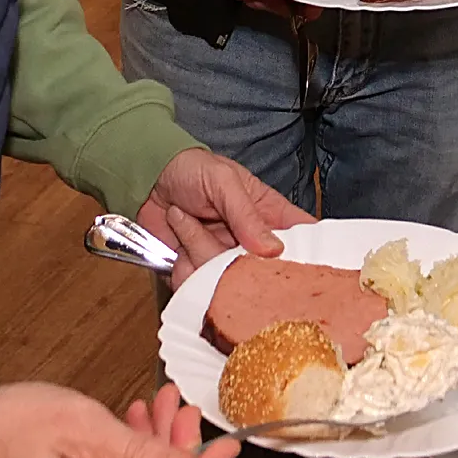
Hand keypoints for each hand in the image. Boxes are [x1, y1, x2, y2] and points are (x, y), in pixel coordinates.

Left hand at [137, 146, 314, 285]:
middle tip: (220, 238)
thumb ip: (246, 214)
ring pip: (224, 282)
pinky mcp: (196, 273)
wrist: (149, 179)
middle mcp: (250, 245)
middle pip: (263, 274)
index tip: (304, 271)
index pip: (303, 239)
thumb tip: (273, 249)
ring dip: (198, 251)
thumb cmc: (193, 169)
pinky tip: (175, 243)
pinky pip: (194, 287)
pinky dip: (180, 267)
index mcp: (269, 216)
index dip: (308, 258)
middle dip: (238, 263)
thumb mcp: (224, 181)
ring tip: (185, 222)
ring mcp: (223, 261)